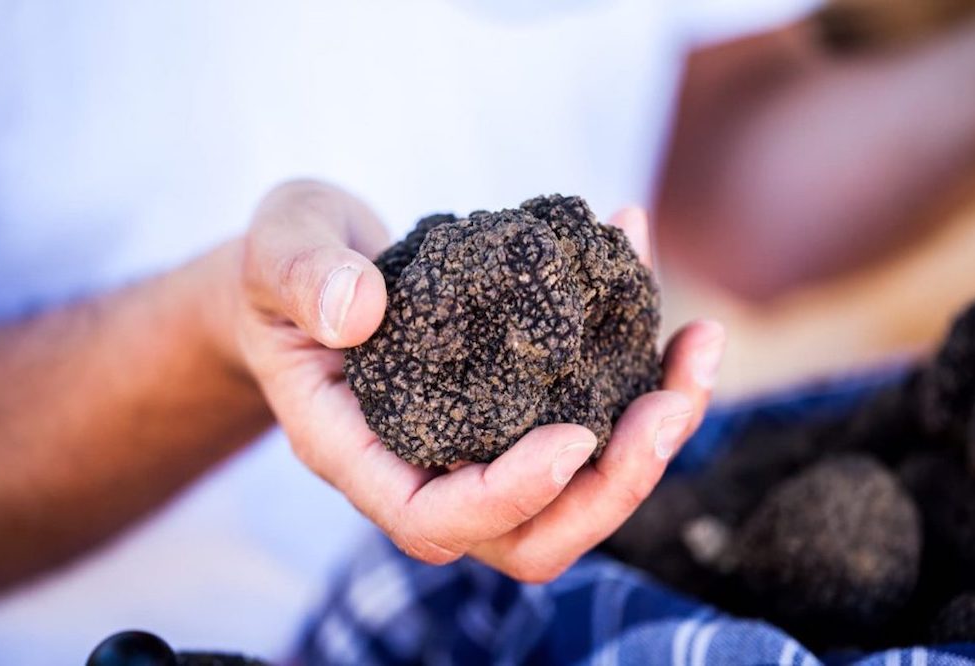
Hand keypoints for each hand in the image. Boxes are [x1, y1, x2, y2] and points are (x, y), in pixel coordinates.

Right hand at [237, 181, 725, 582]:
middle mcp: (426, 464)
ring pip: (578, 489)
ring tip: (697, 345)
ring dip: (651, 431)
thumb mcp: (277, 253)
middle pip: (531, 532)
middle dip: (615, 485)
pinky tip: (658, 286)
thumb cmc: (285, 268)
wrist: (311, 267)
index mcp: (358, 450)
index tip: (574, 436)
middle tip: (671, 402)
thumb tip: (356, 309)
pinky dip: (638, 368)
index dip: (512, 496)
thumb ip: (303, 278)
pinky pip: (589, 416)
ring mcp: (476, 442)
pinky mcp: (514, 405)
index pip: (436, 519)